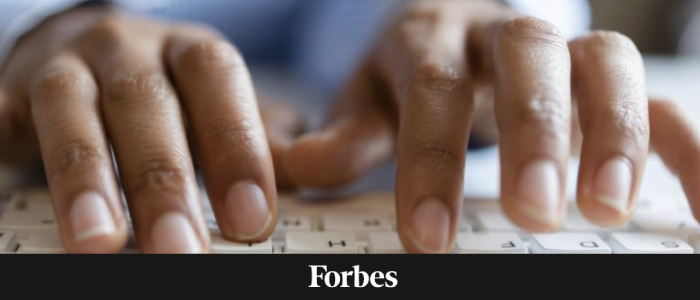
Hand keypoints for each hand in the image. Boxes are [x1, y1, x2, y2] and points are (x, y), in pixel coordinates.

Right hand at [0, 5, 288, 252]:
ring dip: (84, 179)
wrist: (96, 51)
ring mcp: (65, 66)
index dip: (236, 149)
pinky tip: (4, 176)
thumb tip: (299, 176)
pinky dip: (2, 143)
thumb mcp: (222, 107)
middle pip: (144, 104)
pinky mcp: (13, 91)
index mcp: (190, 53)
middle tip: (181, 250)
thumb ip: (261, 138)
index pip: (219, 85)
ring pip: (71, 112)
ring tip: (99, 244)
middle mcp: (128, 50)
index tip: (251, 221)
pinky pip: (2, 113)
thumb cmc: (173, 95)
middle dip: (162, 181)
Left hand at [285, 0, 680, 252]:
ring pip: (603, 62)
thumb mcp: (368, 100)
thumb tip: (299, 166)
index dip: (429, 159)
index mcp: (427, 36)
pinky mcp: (604, 74)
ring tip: (607, 207)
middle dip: (536, 133)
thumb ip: (346, 132)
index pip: (431, 88)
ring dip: (614, 131)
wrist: (453, 33)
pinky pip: (659, 96)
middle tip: (535, 214)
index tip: (428, 236)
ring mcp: (561, 47)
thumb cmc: (407, 76)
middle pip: (528, 57)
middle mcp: (498, 32)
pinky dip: (687, 146)